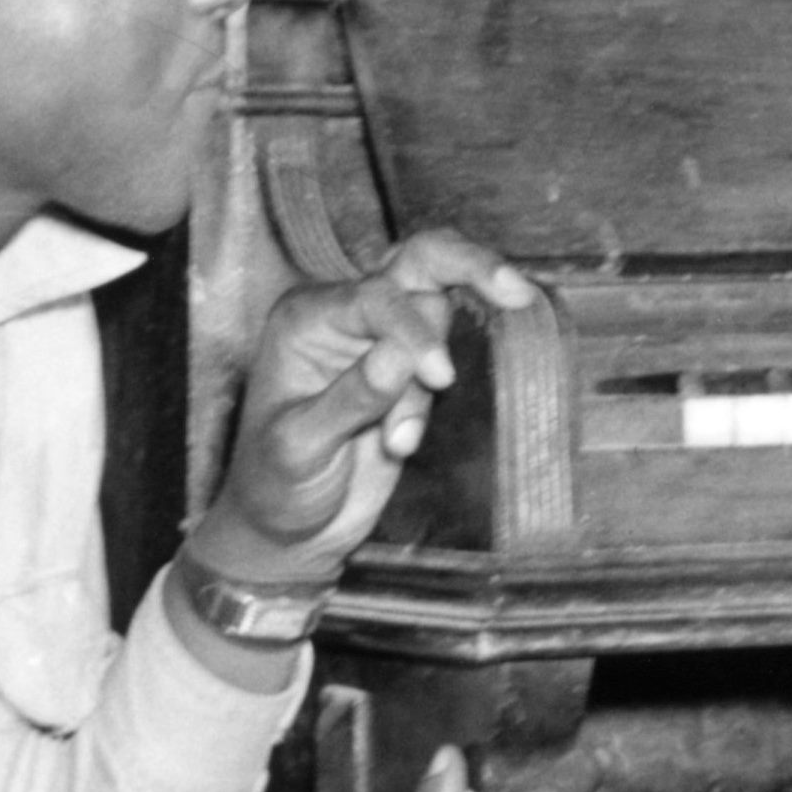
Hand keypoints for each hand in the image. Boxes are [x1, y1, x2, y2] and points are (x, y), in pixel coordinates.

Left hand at [204, 233, 539, 583]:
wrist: (291, 529)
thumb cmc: (276, 484)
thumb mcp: (299, 447)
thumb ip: (350, 399)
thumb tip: (401, 355)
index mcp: (307, 318)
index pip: (376, 296)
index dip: (416, 331)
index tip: (441, 379)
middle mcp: (346, 315)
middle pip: (419, 262)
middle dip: (469, 267)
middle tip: (515, 291)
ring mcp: (383, 340)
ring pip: (441, 316)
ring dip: (429, 383)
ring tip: (396, 444)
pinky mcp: (411, 373)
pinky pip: (449, 359)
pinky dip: (435, 401)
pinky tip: (400, 444)